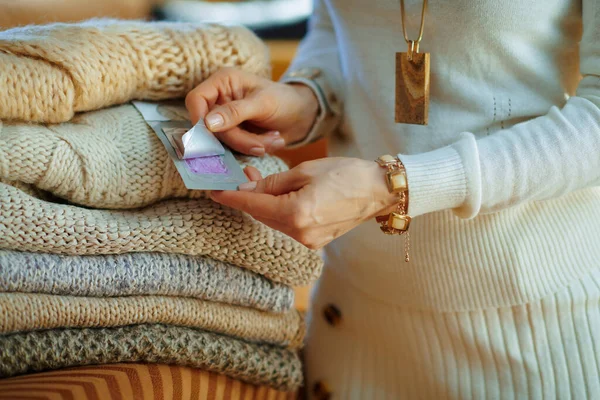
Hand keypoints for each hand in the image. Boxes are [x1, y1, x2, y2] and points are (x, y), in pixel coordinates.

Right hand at [185, 68, 318, 155]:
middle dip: (237, 139)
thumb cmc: (284, 100)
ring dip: (248, 145)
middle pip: (210, 127)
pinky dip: (252, 148)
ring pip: (222, 141)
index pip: (196, 100)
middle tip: (261, 145)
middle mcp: (219, 99)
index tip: (213, 136)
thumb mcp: (262, 103)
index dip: (200, 120)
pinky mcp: (233, 134)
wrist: (302, 115)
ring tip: (273, 140)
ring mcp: (225, 119)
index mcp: (222, 82)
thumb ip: (235, 112)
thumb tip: (208, 123)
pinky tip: (271, 142)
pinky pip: (233, 148)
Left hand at [210, 158, 399, 248]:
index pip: (252, 204)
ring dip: (263, 203)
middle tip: (239, 175)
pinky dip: (278, 211)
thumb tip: (248, 186)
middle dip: (247, 196)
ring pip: (273, 220)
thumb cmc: (346, 174)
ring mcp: (308, 240)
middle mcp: (299, 233)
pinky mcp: (315, 241)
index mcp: (295, 213)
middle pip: (260, 214)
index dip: (230, 195)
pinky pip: (288, 225)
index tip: (212, 189)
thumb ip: (273, 182)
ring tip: (258, 180)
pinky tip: (278, 196)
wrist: (378, 191)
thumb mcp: (305, 170)